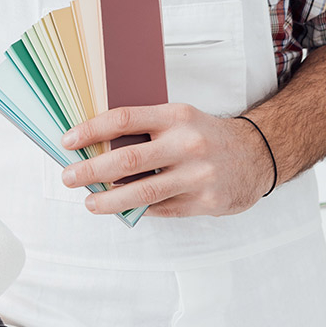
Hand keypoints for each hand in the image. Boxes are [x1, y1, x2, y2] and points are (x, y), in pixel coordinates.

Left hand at [60, 103, 273, 217]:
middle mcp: (187, 143)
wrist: (257, 155)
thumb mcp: (180, 119)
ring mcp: (197, 175)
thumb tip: (95, 146)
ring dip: (109, 200)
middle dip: (91, 170)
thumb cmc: (206, 136)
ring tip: (90, 202)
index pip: (124, 119)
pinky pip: (161, 209)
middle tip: (69, 176)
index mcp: (176, 116)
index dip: (91, 130)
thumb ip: (145, 129)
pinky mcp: (205, 201)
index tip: (67, 141)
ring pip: (142, 191)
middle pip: (127, 159)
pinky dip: (137, 210)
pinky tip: (122, 209)